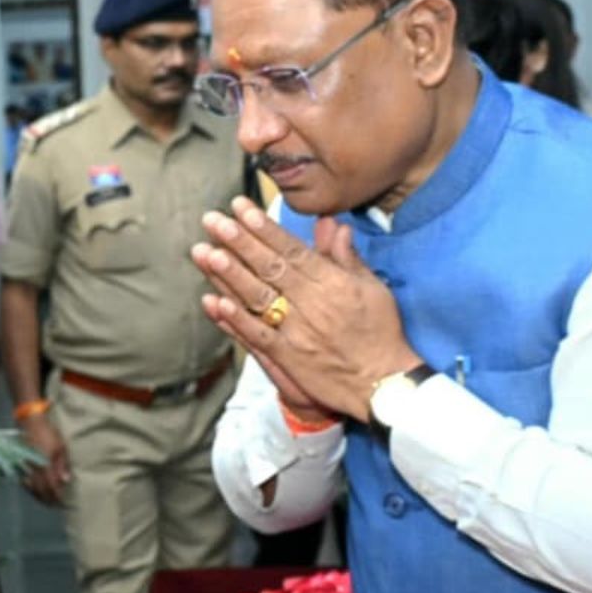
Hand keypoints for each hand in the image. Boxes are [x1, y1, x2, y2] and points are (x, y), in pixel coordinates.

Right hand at [19, 413, 68, 506]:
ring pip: (33, 488)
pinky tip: (36, 491)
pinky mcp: (22, 464)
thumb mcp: (60, 447)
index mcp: (45, 466)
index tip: (64, 503)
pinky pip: (26, 482)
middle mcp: (35, 470)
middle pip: (41, 491)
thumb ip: (62, 465)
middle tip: (57, 506)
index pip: (52, 487)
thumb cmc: (49, 433)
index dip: (57, 497)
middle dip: (49, 500)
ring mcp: (27, 468)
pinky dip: (32, 490)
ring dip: (40, 497)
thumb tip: (66, 481)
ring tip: (48, 502)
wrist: (31, 422)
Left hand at [190, 197, 420, 421]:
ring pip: (258, 297)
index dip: (264, 228)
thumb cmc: (381, 333)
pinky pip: (258, 335)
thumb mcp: (373, 289)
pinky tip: (213, 302)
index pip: (291, 250)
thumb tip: (333, 224)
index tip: (240, 208)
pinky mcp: (290, 357)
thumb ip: (347, 257)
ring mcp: (298, 331)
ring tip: (205, 252)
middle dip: (238, 242)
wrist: (386, 385)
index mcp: (333, 283)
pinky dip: (235, 319)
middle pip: (269, 268)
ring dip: (229, 275)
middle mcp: (312, 303)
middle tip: (212, 221)